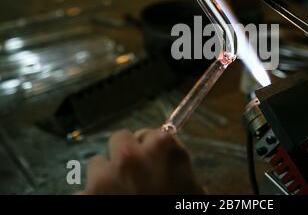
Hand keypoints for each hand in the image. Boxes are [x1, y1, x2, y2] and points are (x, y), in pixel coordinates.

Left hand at [81, 129, 203, 194]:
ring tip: (119, 197)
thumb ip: (175, 162)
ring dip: (106, 178)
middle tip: (134, 176)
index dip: (150, 149)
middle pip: (119, 139)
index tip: (152, 161)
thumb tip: (163, 152)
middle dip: (124, 155)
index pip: (149, 133)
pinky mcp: (84, 198)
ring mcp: (103, 177)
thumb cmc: (179, 206)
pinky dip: (92, 200)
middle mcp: (129, 156)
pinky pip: (83, 193)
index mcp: (161, 148)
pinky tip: (107, 206)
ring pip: (97, 165)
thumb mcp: (192, 186)